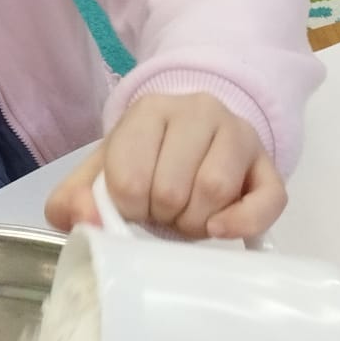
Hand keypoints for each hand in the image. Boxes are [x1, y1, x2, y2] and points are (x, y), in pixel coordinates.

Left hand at [44, 94, 285, 241]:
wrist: (191, 145)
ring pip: (215, 190)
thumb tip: (84, 221)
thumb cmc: (142, 164)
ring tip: (186, 216)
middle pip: (172, 188)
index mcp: (148, 110)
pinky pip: (266, 200)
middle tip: (160, 214)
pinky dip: (242, 223)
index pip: (128, 178)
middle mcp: (197, 110)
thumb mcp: (98, 176)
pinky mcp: (268, 164)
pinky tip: (220, 230)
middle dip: (161, 216)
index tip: (132, 206)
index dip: (127, 208)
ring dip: (195, 222)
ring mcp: (238, 133)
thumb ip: (71, 200)